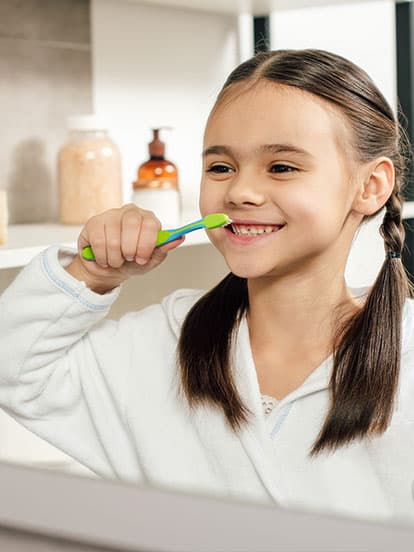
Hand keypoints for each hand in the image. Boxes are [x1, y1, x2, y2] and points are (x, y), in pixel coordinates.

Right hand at [70, 204, 184, 289]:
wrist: (109, 268)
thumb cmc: (132, 262)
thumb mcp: (149, 260)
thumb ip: (162, 250)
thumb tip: (179, 238)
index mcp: (148, 219)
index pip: (150, 224)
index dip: (146, 244)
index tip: (142, 258)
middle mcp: (131, 212)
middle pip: (132, 225)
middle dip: (129, 250)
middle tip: (128, 259)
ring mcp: (111, 215)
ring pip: (113, 239)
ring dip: (115, 258)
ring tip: (116, 261)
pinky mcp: (94, 222)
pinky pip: (98, 242)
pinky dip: (102, 257)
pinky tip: (105, 258)